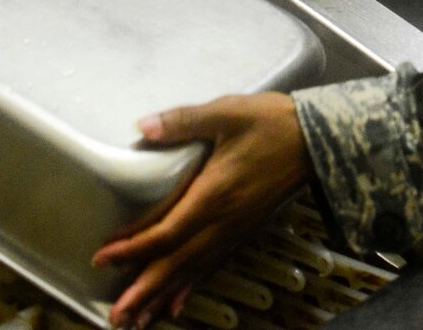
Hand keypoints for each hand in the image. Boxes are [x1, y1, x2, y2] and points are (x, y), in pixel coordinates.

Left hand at [95, 93, 312, 328]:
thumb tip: (145, 126)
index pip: (166, 232)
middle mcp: (224, 221)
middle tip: (116, 316)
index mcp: (214, 195)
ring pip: (194, 271)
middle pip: (177, 263)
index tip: (104, 258)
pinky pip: (213, 265)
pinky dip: (192, 287)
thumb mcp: (227, 113)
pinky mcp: (245, 230)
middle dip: (144, 291)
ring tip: (138, 321)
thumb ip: (183, 121)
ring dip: (163, 297)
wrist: (319, 140)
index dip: (134, 249)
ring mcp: (235, 230)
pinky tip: (177, 304)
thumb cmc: (272, 124)